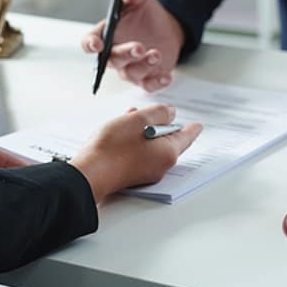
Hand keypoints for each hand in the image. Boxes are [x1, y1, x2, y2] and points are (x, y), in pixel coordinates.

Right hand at [70, 105, 201, 201]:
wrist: (89, 174)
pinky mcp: (131, 175)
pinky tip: (122, 131)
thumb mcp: (138, 120)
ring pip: (151, 146)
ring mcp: (145, 172)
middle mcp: (160, 166)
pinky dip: (135, 140)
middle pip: (167, 140)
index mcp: (167, 153)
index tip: (198, 125)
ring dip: (143, 130)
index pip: (186, 137)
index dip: (192, 128)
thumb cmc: (112, 148)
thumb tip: (170, 112)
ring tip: (131, 116)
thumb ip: (158, 113)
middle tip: (155, 111)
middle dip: (160, 124)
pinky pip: (140, 154)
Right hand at [81, 0, 185, 91]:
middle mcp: (115, 54)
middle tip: (138, 47)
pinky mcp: (146, 78)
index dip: (91, 44)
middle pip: (112, 60)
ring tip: (157, 54)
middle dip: (125, 54)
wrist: (165, 29)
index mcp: (107, 35)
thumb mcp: (141, 1)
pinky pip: (148, 85)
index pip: (90, 42)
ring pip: (131, 73)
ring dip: (144, 65)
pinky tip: (166, 76)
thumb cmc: (146, 17)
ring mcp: (130, 68)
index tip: (97, 44)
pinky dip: (157, 83)